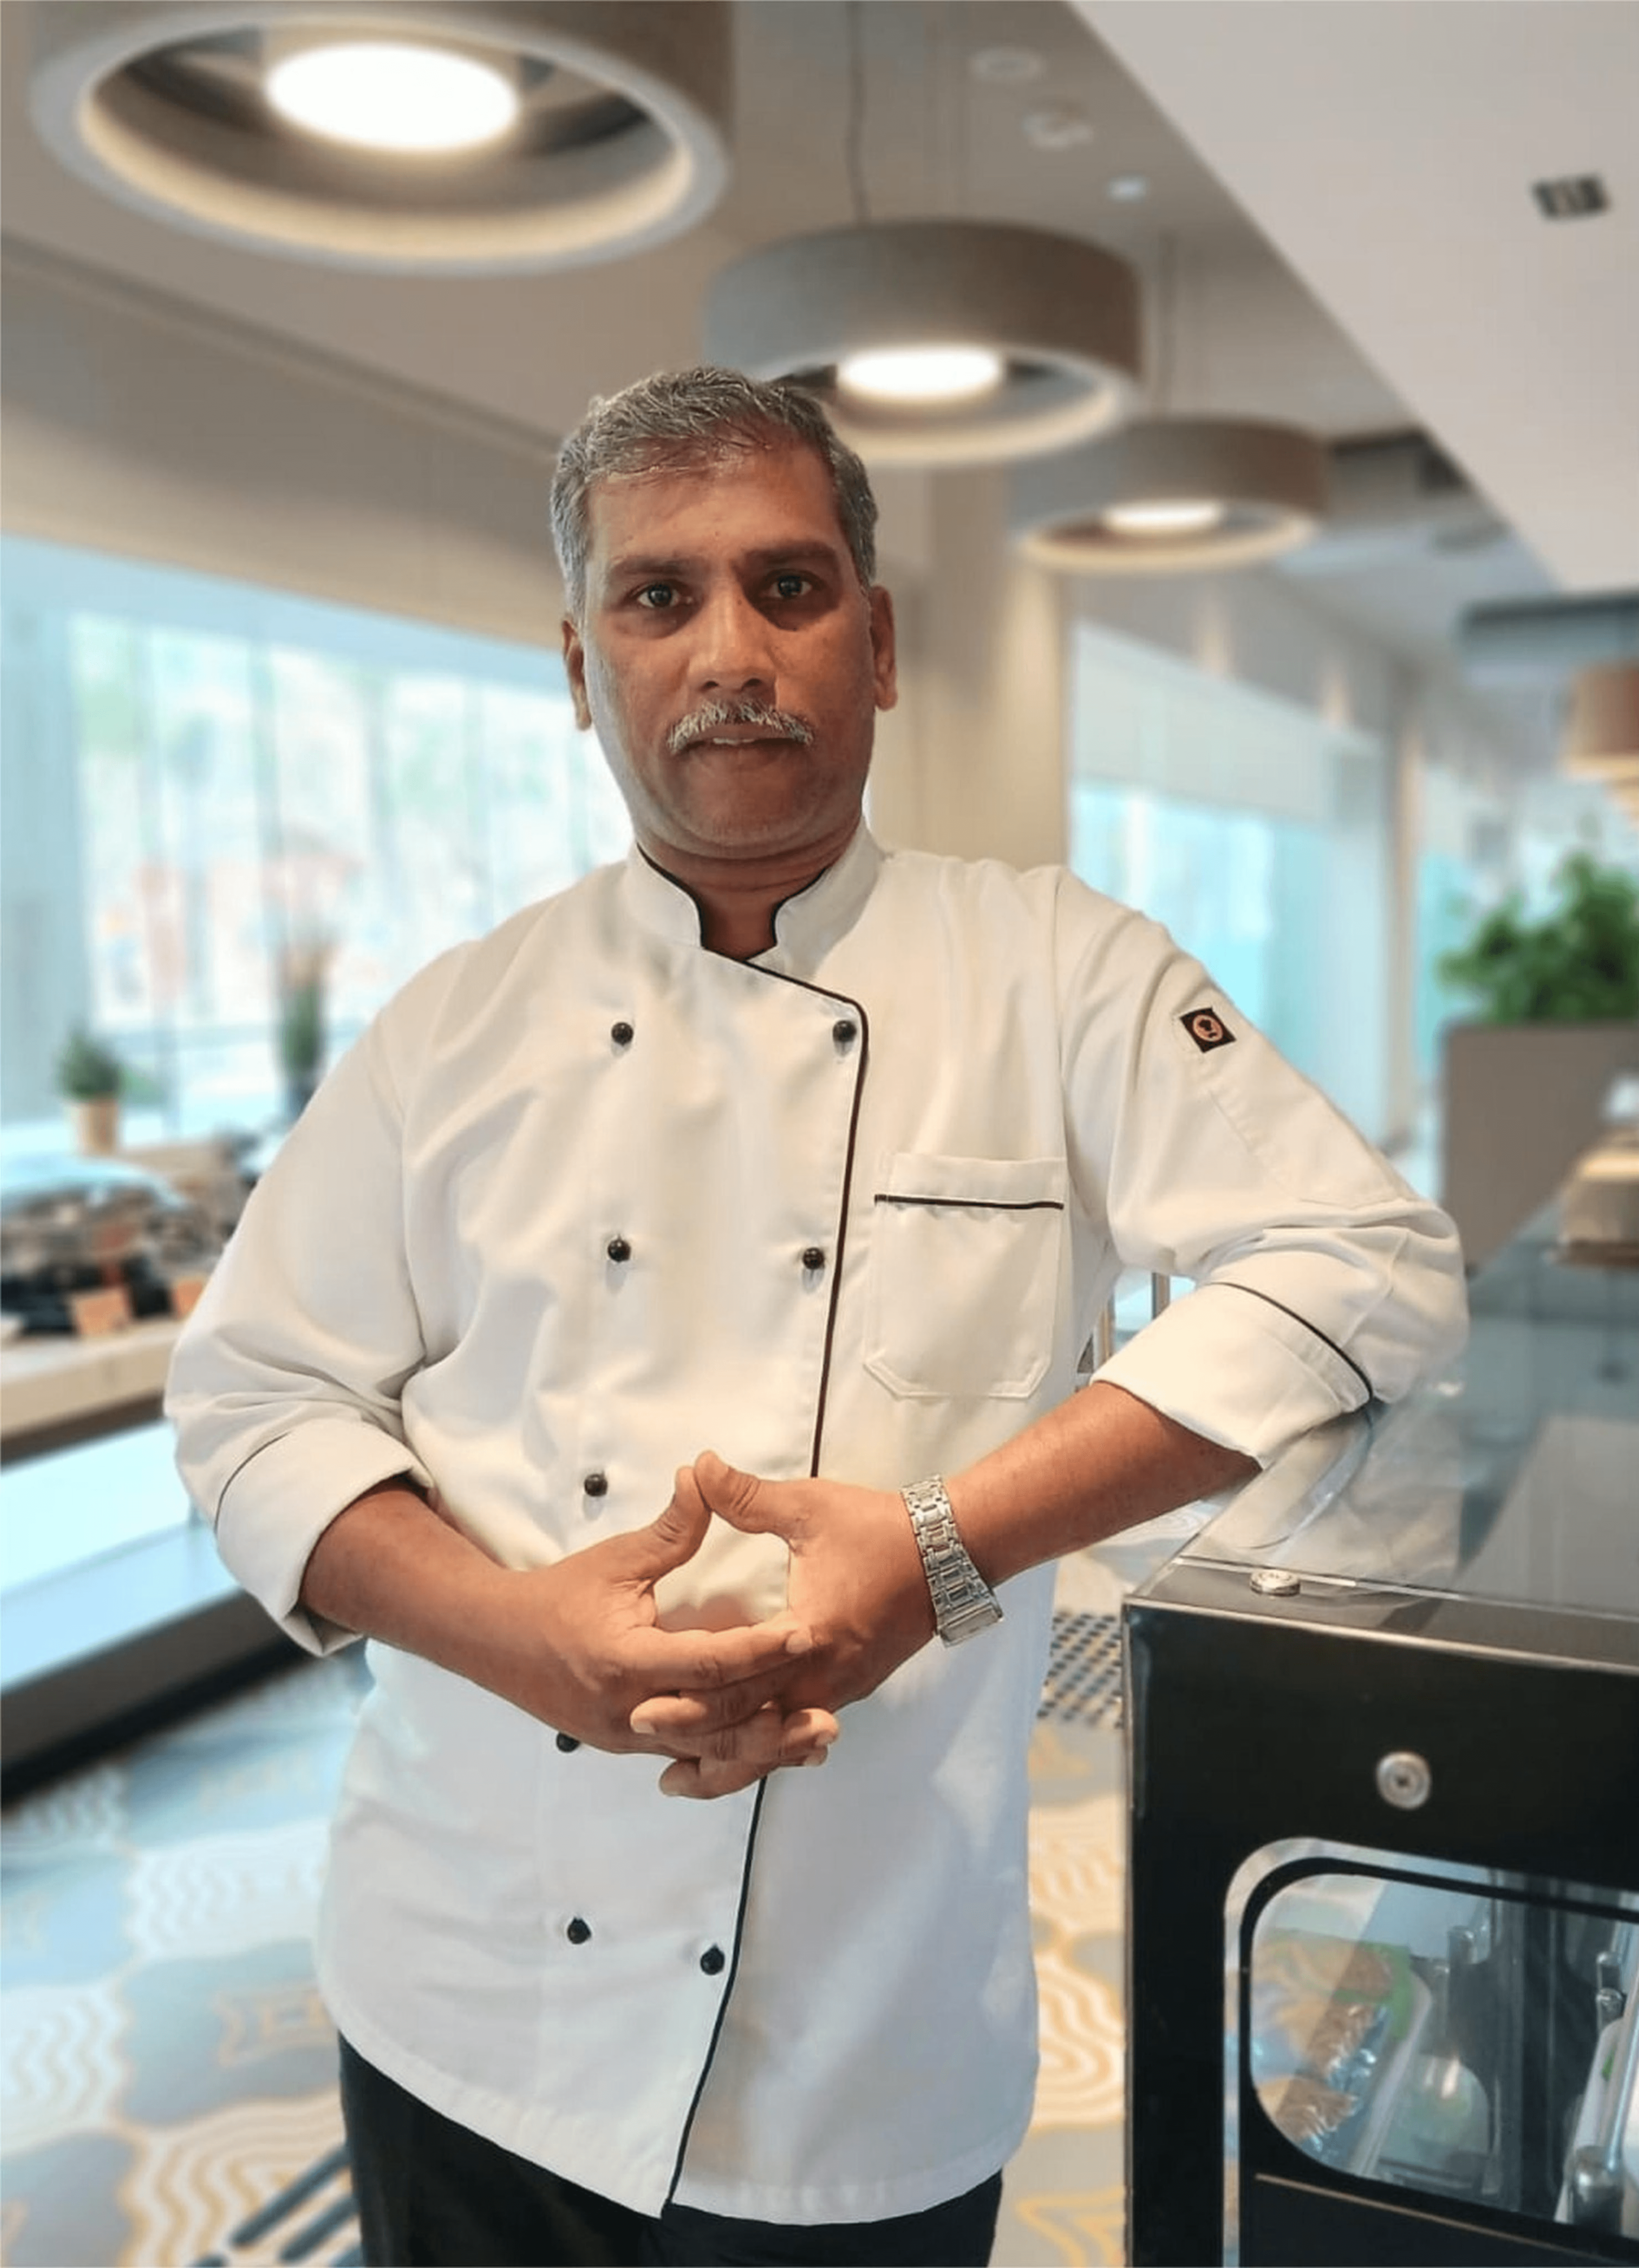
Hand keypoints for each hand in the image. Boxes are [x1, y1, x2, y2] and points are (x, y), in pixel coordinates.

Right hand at [495, 1471, 829, 1784]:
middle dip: (775, 1715)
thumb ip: (669, 1530)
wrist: (495, 1642)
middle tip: (831, 1708)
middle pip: (716, 1720)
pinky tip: (771, 1750)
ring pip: (707, 1751)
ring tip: (818, 1740)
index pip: (708, 1662)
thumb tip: (703, 1475)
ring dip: (764, 1748)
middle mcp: (629, 1712)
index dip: (761, 1649)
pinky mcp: (630, 1748)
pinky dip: (732, 1755)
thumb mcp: (615, 1559)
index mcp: (626, 1661)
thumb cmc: (557, 1596)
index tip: (806, 1632)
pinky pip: (689, 1755)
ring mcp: (628, 1739)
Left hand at [630, 1451, 934, 1796]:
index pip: (739, 1680)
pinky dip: (764, 1750)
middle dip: (695, 1740)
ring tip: (677, 1778)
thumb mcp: (810, 1508)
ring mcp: (839, 1688)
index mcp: (809, 1635)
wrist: (949, 1553)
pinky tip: (740, 1758)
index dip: (689, 1699)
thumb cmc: (879, 1529)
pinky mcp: (849, 1688)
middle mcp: (824, 1675)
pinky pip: (798, 1731)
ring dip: (728, 1761)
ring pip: (776, 1742)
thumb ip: (748, 1497)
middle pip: (751, 1725)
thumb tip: (697, 1466)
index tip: (641, 1712)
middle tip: (639, 1741)